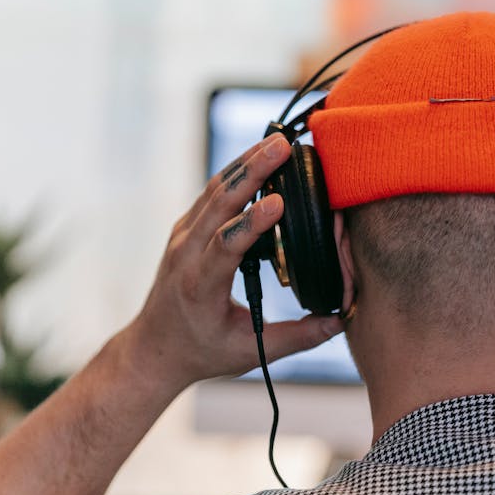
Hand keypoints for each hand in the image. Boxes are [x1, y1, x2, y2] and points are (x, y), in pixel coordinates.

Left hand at [122, 134, 343, 389]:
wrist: (154, 347)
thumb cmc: (202, 351)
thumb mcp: (249, 353)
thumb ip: (297, 338)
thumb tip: (340, 321)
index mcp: (201, 286)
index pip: (225, 246)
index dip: (251, 223)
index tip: (279, 202)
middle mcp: (187, 254)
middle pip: (218, 203)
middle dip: (251, 172)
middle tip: (282, 146)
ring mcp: (183, 236)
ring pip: (214, 190)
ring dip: (245, 164)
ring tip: (276, 141)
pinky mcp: (187, 228)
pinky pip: (212, 193)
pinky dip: (236, 172)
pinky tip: (258, 156)